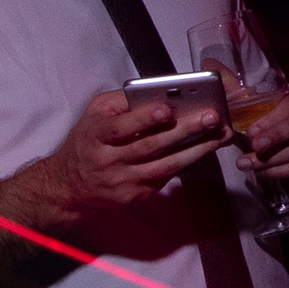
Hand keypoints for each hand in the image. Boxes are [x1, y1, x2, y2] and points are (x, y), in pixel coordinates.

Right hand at [0, 88, 225, 287]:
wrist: (68, 187)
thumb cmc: (86, 141)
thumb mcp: (93, 114)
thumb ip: (121, 102)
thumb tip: (158, 91)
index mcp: (96, 135)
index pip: (121, 127)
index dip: (145, 119)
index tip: (168, 110)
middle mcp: (109, 160)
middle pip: (151, 146)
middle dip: (184, 131)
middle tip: (212, 117)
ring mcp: (124, 182)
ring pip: (166, 165)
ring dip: (197, 150)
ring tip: (220, 135)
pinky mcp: (136, 196)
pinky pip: (166, 176)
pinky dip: (188, 162)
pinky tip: (206, 148)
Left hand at [225, 75, 288, 188]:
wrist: (282, 148)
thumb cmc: (263, 123)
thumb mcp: (246, 105)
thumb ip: (230, 86)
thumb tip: (209, 64)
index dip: (272, 118)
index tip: (250, 131)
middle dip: (275, 137)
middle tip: (254, 147)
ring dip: (271, 159)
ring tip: (245, 164)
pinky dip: (277, 171)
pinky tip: (260, 172)